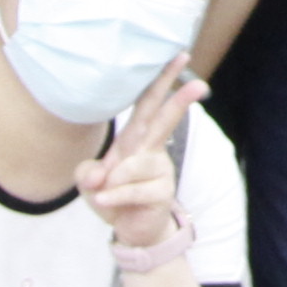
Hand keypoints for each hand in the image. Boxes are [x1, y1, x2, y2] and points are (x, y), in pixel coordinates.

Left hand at [80, 79, 195, 261]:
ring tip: (103, 191)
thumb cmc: (112, 194)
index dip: (160, 80)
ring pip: (136, 164)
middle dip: (180, 100)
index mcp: (135, 138)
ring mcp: (159, 170)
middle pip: (164, 119)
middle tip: (200, 84)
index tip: (178, 56)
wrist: (130, 230)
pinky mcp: (161, 192)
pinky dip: (116, 196)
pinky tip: (106, 201)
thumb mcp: (90, 182)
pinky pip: (134, 189)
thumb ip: (87, 173)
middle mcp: (150, 149)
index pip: (148, 103)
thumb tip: (98, 175)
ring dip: (114, 179)